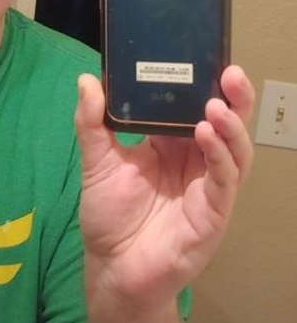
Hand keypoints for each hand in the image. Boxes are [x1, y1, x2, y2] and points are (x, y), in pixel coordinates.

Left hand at [74, 65, 254, 322]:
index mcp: (169, 144)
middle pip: (224, 123)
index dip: (202, 85)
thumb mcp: (96, 160)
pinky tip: (206, 135)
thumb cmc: (108, 212)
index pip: (193, 107)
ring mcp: (207, 185)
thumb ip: (91, 122)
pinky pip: (225, 179)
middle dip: (232, 97)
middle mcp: (194, 159)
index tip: (204, 57)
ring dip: (230, 125)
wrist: (112, 265)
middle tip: (230, 72)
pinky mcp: (213, 211)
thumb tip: (87, 78)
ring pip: (234, 149)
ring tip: (215, 104)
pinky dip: (220, 156)